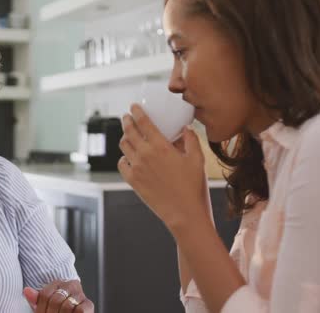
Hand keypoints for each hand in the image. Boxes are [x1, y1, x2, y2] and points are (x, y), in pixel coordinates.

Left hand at [23, 280, 93, 312]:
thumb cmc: (57, 311)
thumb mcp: (44, 306)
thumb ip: (37, 299)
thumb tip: (26, 291)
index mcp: (58, 283)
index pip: (45, 294)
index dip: (41, 308)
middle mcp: (70, 285)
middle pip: (55, 300)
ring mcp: (80, 294)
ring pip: (66, 306)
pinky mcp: (89, 304)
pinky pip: (79, 310)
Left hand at [118, 104, 210, 232]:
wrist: (184, 213)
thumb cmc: (194, 186)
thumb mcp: (197, 159)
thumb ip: (191, 140)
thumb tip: (186, 128)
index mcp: (161, 146)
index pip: (143, 122)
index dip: (136, 111)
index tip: (133, 106)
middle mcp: (145, 154)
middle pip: (129, 131)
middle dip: (127, 121)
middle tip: (127, 117)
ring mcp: (136, 168)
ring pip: (124, 146)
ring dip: (125, 137)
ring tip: (128, 135)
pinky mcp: (133, 181)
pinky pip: (122, 164)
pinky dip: (124, 157)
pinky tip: (129, 157)